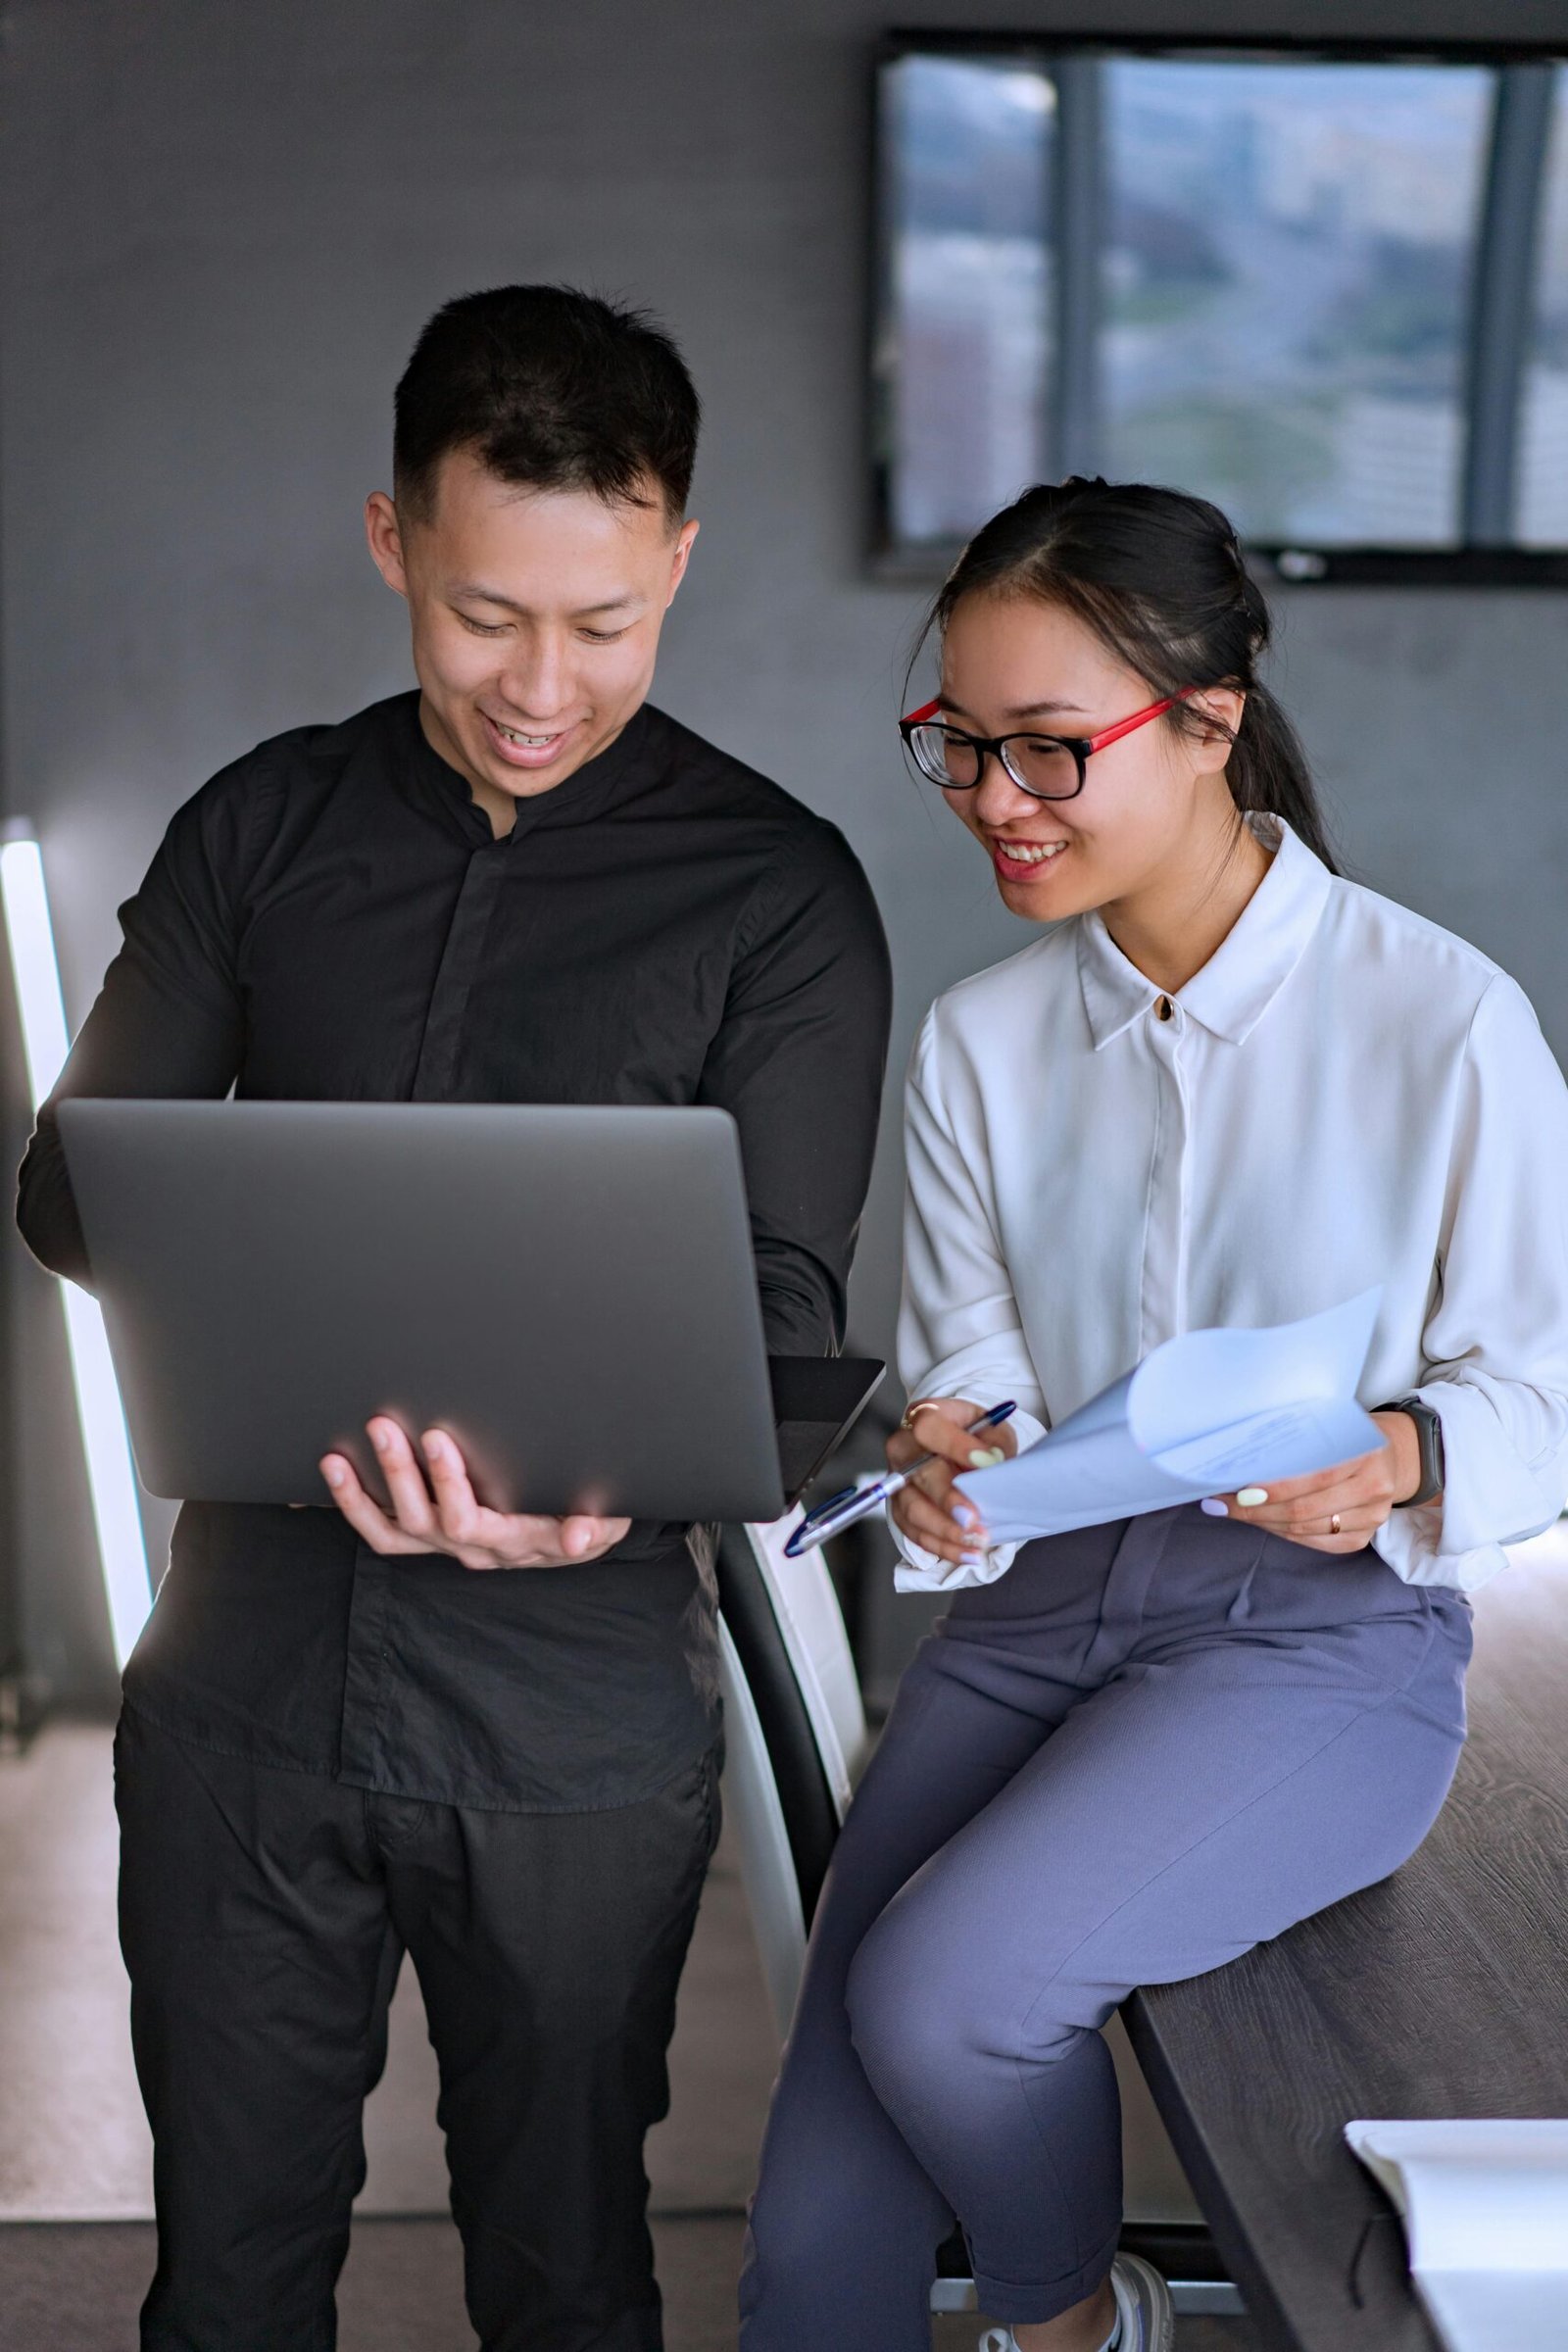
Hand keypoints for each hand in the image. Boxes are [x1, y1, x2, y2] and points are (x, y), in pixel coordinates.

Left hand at [321, 1418, 630, 1570]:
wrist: (578, 1535)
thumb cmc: (591, 1515)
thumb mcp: (607, 1519)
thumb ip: (595, 1526)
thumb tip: (580, 1538)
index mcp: (514, 1541)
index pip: (471, 1520)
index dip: (448, 1484)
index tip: (436, 1438)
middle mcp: (473, 1548)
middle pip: (423, 1522)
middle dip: (399, 1473)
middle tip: (382, 1425)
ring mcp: (445, 1545)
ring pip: (392, 1534)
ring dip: (360, 1496)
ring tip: (336, 1457)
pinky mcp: (427, 1539)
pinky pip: (380, 1532)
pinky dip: (353, 1507)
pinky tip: (332, 1475)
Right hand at [886, 1398, 1017, 1567]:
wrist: (957, 1447)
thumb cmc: (975, 1436)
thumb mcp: (992, 1428)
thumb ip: (994, 1443)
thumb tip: (991, 1463)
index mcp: (924, 1417)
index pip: (929, 1428)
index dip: (955, 1446)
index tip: (984, 1463)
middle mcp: (903, 1448)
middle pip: (918, 1474)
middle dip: (946, 1500)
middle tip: (972, 1519)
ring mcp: (898, 1481)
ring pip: (912, 1509)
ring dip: (945, 1531)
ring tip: (976, 1543)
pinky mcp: (900, 1508)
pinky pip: (915, 1532)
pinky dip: (941, 1546)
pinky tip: (965, 1553)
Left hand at [1210, 1410, 1424, 1554]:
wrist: (1395, 1455)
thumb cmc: (1350, 1434)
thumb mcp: (1333, 1424)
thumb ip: (1300, 1441)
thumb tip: (1243, 1457)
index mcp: (1365, 1452)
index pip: (1314, 1477)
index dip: (1273, 1488)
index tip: (1237, 1489)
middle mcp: (1374, 1487)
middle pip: (1305, 1510)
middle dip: (1257, 1509)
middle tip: (1223, 1504)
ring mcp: (1373, 1516)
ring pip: (1307, 1529)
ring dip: (1265, 1522)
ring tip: (1236, 1511)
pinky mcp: (1366, 1537)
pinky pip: (1318, 1543)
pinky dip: (1286, 1534)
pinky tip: (1264, 1522)